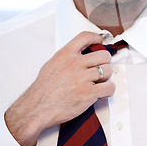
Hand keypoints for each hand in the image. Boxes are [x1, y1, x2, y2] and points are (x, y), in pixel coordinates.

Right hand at [5, 31, 114, 145]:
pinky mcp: (88, 93)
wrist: (37, 109)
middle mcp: (75, 64)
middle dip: (105, 62)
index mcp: (65, 55)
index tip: (100, 41)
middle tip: (102, 68)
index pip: (85, 37)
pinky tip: (103, 92)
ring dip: (107, 77)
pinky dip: (109, 90)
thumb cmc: (42, 90)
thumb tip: (77, 56)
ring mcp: (82, 78)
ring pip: (108, 70)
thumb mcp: (51, 65)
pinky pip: (109, 87)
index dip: (96, 38)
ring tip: (100, 82)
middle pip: (103, 55)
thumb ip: (66, 58)